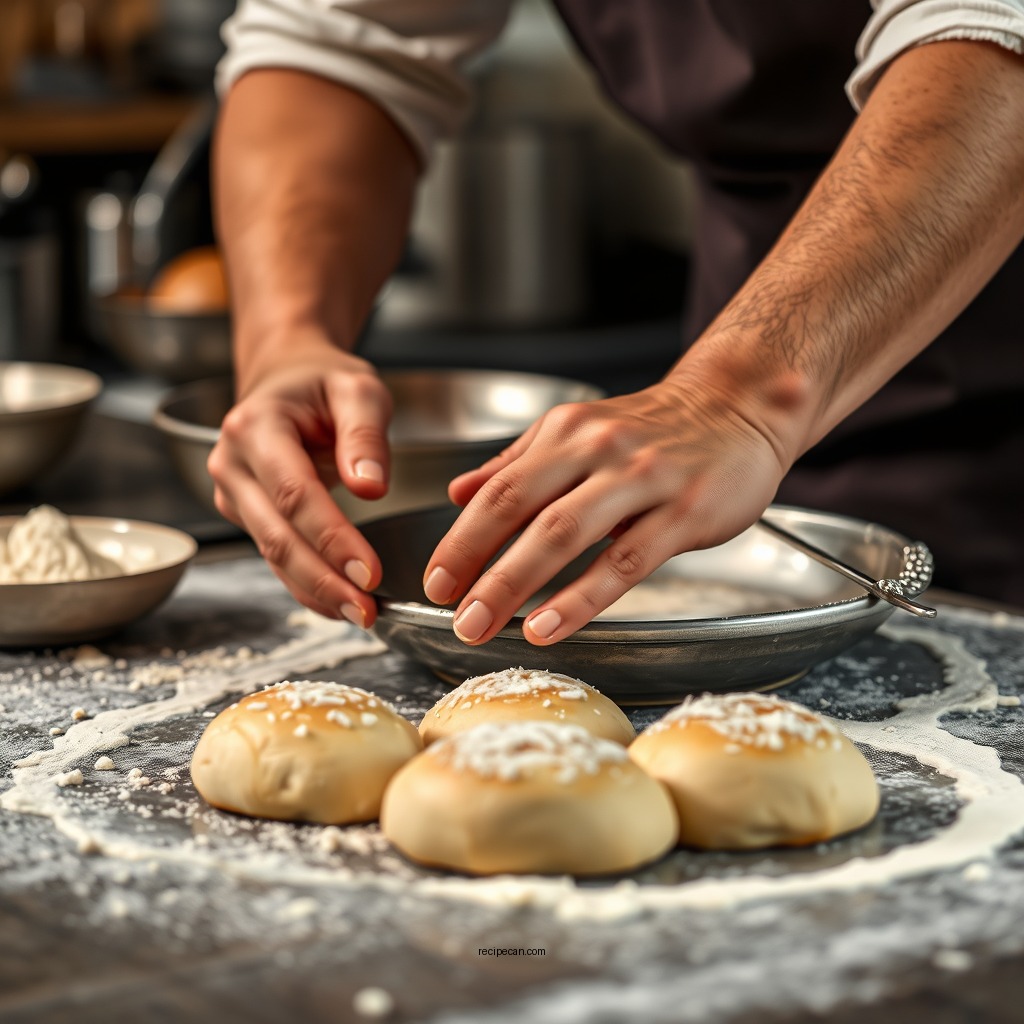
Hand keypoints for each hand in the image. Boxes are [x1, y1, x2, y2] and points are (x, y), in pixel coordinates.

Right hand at [207, 342, 391, 626]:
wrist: (286, 376)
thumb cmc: (323, 381)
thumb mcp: (358, 388)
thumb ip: (365, 435)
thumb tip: (371, 486)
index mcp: (256, 427)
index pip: (294, 493)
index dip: (331, 537)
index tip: (369, 571)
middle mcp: (233, 464)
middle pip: (277, 535)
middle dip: (323, 578)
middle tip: (365, 610)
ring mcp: (234, 493)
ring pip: (273, 554)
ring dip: (315, 590)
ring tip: (359, 615)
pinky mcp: (247, 514)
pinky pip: (276, 556)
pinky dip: (307, 584)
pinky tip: (338, 605)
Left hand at [422, 375, 788, 644]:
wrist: (739, 405)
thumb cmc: (655, 428)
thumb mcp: (578, 431)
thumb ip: (518, 462)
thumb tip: (460, 492)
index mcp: (566, 432)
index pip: (499, 489)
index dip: (461, 538)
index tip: (436, 580)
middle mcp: (598, 449)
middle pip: (522, 509)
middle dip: (477, 566)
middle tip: (451, 612)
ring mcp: (642, 479)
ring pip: (566, 534)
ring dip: (516, 583)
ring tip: (483, 624)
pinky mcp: (684, 512)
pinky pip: (625, 561)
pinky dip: (581, 597)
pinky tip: (550, 625)